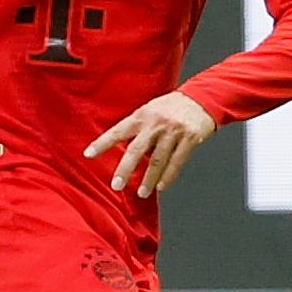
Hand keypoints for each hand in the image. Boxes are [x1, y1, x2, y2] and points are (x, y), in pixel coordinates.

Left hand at [86, 91, 219, 198]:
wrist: (202, 98)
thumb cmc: (173, 106)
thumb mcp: (151, 110)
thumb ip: (139, 127)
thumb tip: (127, 150)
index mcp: (143, 116)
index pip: (118, 131)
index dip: (103, 143)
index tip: (89, 154)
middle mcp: (156, 124)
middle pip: (136, 150)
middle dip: (125, 169)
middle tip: (116, 185)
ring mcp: (174, 132)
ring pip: (158, 160)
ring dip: (149, 179)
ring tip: (142, 193)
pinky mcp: (190, 139)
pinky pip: (177, 161)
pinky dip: (168, 176)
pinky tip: (161, 186)